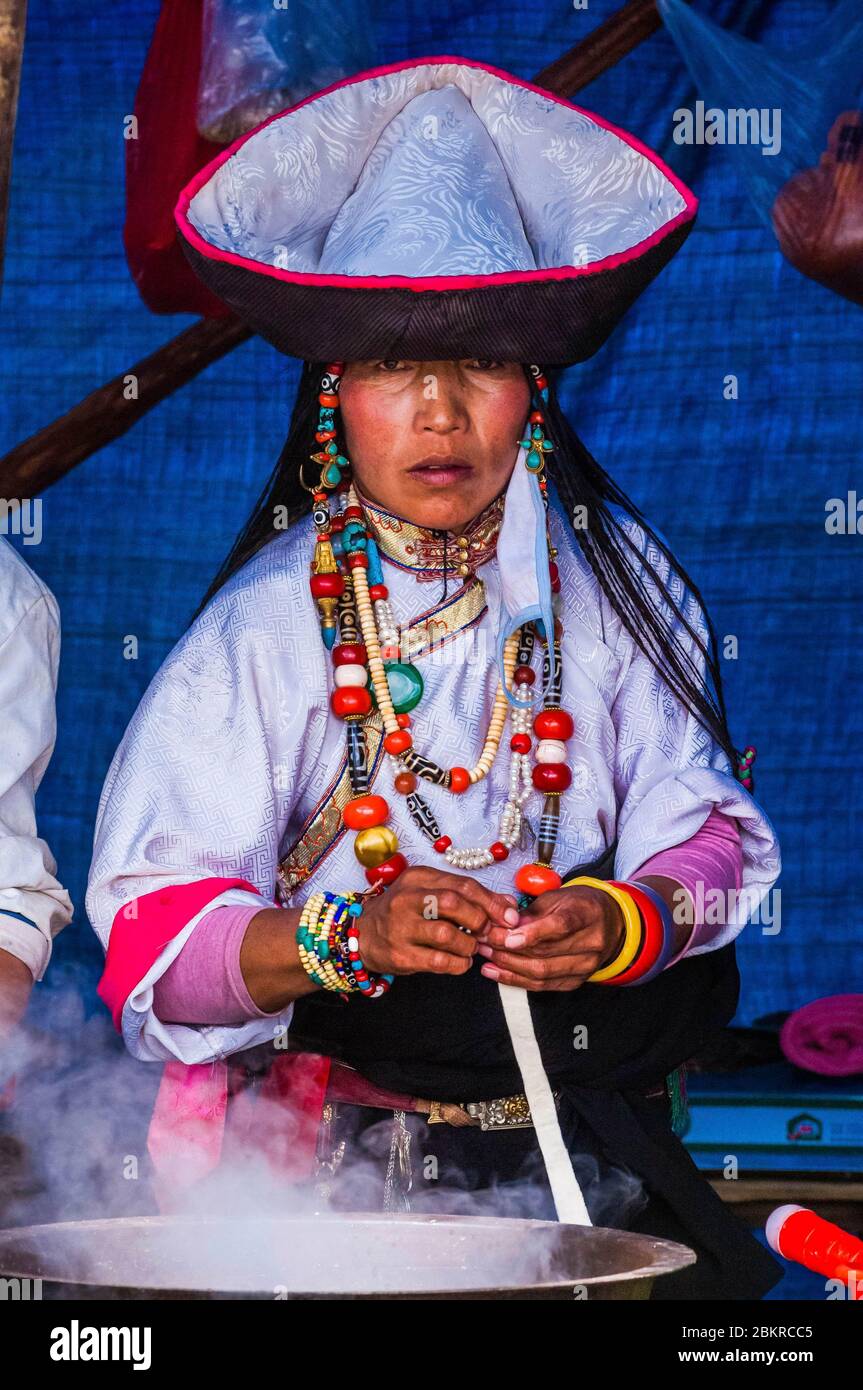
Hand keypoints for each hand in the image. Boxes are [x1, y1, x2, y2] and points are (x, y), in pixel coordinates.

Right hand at [358, 867, 520, 977]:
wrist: (362, 935)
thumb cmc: (403, 913)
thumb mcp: (430, 893)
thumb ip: (467, 897)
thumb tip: (507, 905)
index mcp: (418, 878)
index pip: (463, 884)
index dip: (491, 901)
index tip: (509, 916)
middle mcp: (406, 899)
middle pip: (453, 903)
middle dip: (480, 920)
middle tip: (487, 932)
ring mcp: (400, 927)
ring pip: (447, 934)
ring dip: (469, 944)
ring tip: (470, 947)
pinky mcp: (400, 954)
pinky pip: (439, 961)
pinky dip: (458, 964)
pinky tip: (460, 961)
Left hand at [475, 884, 625, 991]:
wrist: (609, 924)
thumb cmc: (578, 906)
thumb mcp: (556, 897)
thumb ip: (531, 912)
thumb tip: (503, 925)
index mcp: (587, 914)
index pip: (560, 926)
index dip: (533, 933)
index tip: (507, 937)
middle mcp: (591, 943)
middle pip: (546, 952)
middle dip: (508, 948)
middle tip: (483, 939)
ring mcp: (585, 966)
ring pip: (542, 972)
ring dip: (508, 966)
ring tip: (485, 954)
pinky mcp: (576, 981)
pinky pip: (542, 985)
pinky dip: (515, 980)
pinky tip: (494, 972)